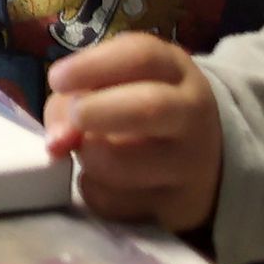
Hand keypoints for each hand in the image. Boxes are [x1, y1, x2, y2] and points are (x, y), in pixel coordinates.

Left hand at [43, 33, 223, 235]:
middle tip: (75, 117)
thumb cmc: (141, 105)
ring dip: (86, 156)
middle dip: (99, 111)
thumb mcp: (116, 83)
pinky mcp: (178, 208)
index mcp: (172, 70)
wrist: (207, 156)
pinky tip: (102, 178)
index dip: (92, 66)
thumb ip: (74, 96)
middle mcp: (190, 114)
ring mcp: (190, 166)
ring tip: (86, 148)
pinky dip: (93, 189)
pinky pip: (116, 203)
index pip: (141, 56)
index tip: (57, 79)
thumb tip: (56, 142)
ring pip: (123, 164)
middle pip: (150, 107)